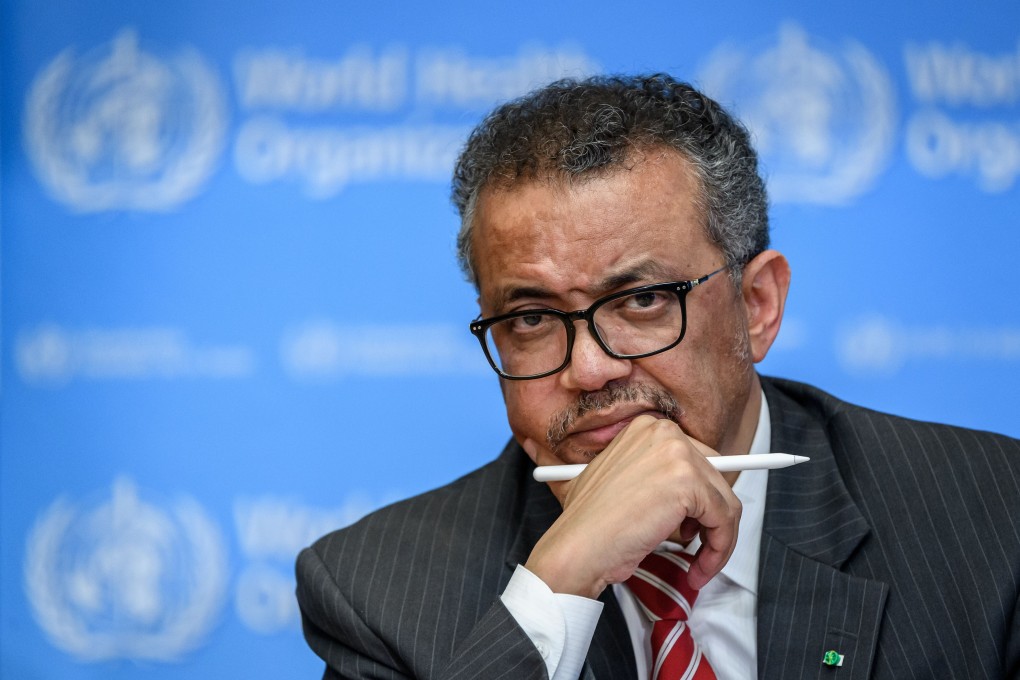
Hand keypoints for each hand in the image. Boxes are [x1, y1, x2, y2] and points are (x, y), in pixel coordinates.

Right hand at [522, 415, 740, 597]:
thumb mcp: (623, 482)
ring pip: (726, 502)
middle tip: (701, 546)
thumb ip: (656, 477)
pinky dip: (719, 550)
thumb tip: (693, 495)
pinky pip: (725, 520)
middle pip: (716, 480)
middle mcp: (665, 433)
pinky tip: (699, 567)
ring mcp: (678, 455)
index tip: (703, 523)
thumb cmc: (591, 524)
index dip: (702, 499)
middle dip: (713, 519)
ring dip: (718, 540)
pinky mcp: (688, 483)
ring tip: (699, 562)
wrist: (577, 547)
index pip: (699, 462)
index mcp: (648, 429)